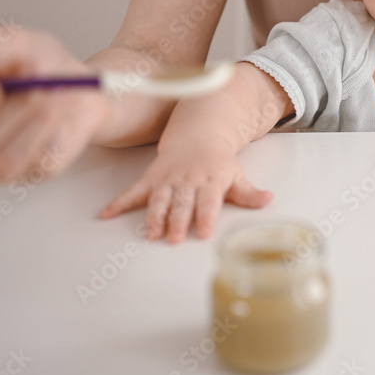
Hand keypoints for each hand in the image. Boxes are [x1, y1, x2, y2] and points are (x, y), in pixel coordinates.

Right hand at [0, 24, 107, 185]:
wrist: (81, 83)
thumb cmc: (34, 63)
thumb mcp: (8, 42)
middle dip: (4, 116)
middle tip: (31, 87)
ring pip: (2, 161)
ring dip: (33, 119)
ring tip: (51, 90)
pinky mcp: (26, 175)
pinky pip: (33, 165)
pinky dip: (50, 132)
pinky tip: (57, 111)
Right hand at [99, 144, 273, 242]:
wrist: (198, 135)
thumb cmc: (219, 163)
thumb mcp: (236, 176)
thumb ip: (249, 193)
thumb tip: (269, 199)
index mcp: (211, 180)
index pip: (209, 201)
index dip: (206, 216)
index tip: (204, 232)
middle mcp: (188, 180)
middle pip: (182, 203)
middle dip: (178, 221)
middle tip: (175, 239)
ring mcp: (167, 179)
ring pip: (159, 199)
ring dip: (154, 216)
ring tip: (151, 233)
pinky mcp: (151, 178)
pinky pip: (133, 191)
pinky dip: (118, 203)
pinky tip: (105, 215)